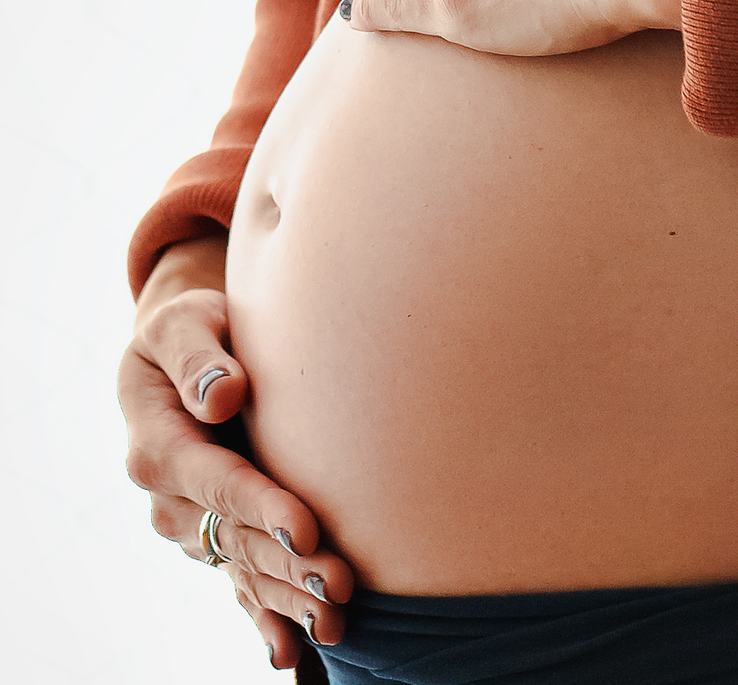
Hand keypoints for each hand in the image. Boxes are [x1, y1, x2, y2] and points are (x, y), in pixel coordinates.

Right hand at [120, 238, 352, 669]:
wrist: (181, 350)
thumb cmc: (191, 326)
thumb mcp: (183, 322)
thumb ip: (198, 355)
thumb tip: (225, 394)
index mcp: (157, 442)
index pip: (216, 480)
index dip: (261, 505)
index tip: (308, 526)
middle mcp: (169, 495)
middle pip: (236, 534)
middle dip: (289, 563)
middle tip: (344, 585)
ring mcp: (190, 522)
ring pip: (243, 565)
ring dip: (288, 595)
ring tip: (338, 620)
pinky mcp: (213, 533)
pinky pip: (237, 581)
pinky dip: (264, 617)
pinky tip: (291, 655)